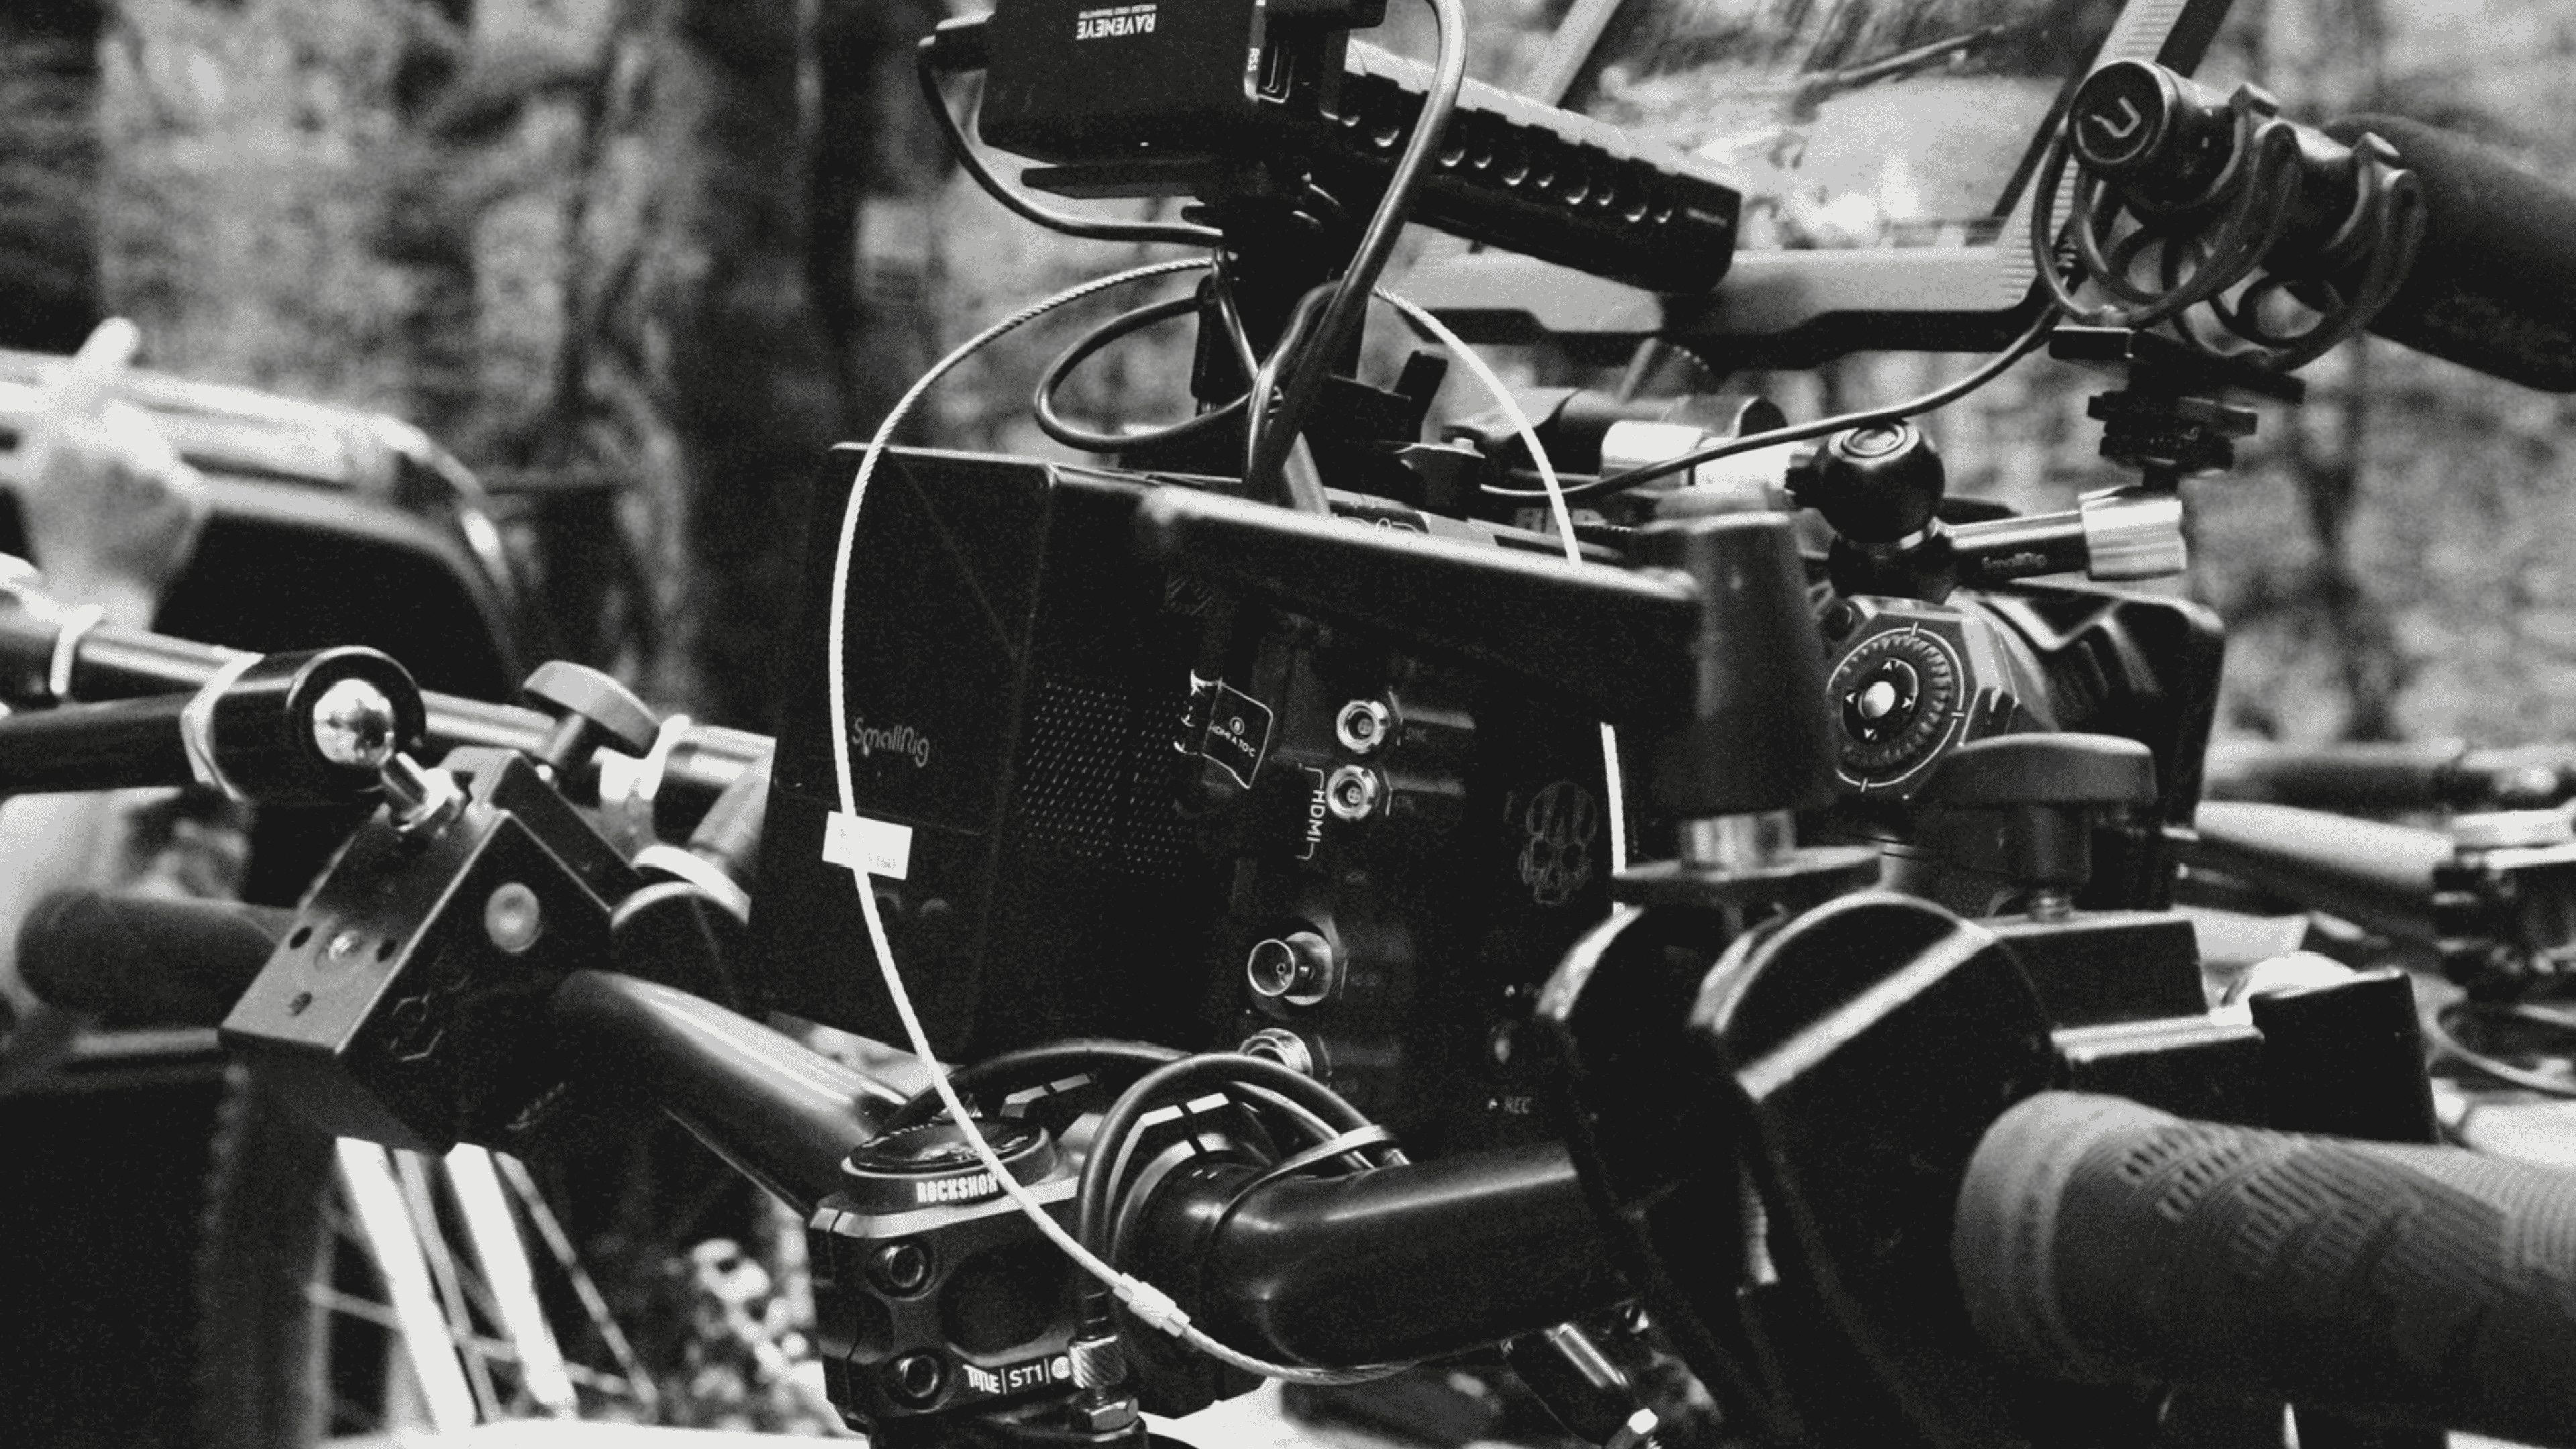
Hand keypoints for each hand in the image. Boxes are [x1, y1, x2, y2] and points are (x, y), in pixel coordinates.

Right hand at [17, 319, 208, 625]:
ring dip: (142, 469)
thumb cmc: (60, 530)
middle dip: (119, 440)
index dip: (107, 353)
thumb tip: (79, 378)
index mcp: (63, 442)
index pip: (91, 380)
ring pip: (154, 450)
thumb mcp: (41, 470)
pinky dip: (167, 493)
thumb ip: (61, 420)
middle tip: (101, 491)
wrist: (95, 591)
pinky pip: (179, 476)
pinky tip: (147, 521)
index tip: (122, 333)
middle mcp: (110, 451)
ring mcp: (153, 473)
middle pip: (127, 421)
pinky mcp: (189, 494)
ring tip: (121, 512)